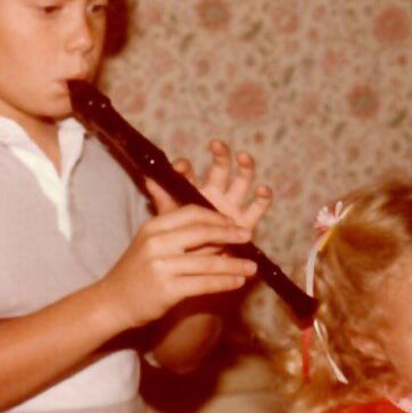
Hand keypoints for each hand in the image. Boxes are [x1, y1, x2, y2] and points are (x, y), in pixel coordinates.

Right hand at [93, 205, 256, 329]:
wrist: (112, 302)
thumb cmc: (138, 271)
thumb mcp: (150, 242)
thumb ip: (178, 231)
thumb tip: (217, 226)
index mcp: (154, 227)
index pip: (192, 213)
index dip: (217, 217)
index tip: (234, 223)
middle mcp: (157, 243)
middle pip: (203, 233)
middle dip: (230, 234)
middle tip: (248, 237)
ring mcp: (162, 266)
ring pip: (209, 261)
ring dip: (235, 264)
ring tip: (252, 266)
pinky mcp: (168, 289)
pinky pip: (205, 283)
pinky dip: (225, 282)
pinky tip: (238, 282)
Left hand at [152, 139, 271, 233]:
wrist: (198, 267)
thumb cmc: (183, 240)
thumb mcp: (170, 220)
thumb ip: (163, 199)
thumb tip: (148, 179)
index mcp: (194, 192)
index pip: (190, 173)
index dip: (185, 168)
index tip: (180, 167)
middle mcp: (216, 195)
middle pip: (220, 170)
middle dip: (220, 156)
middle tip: (217, 145)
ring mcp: (232, 207)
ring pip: (242, 183)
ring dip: (245, 168)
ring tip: (244, 157)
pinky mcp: (246, 222)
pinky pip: (257, 208)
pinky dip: (263, 198)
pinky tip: (263, 190)